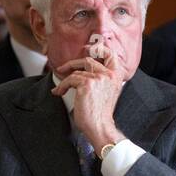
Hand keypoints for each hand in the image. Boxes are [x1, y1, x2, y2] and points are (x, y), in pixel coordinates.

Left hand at [52, 37, 125, 151]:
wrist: (100, 127)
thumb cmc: (101, 114)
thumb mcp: (106, 93)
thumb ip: (101, 80)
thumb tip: (84, 72)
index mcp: (116, 76)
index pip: (110, 54)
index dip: (99, 48)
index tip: (87, 50)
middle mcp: (109, 74)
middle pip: (88, 59)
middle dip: (73, 63)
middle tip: (63, 68)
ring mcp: (99, 78)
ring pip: (76, 72)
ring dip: (65, 80)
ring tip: (60, 89)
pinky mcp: (87, 84)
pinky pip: (70, 79)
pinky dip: (62, 86)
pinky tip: (59, 93)